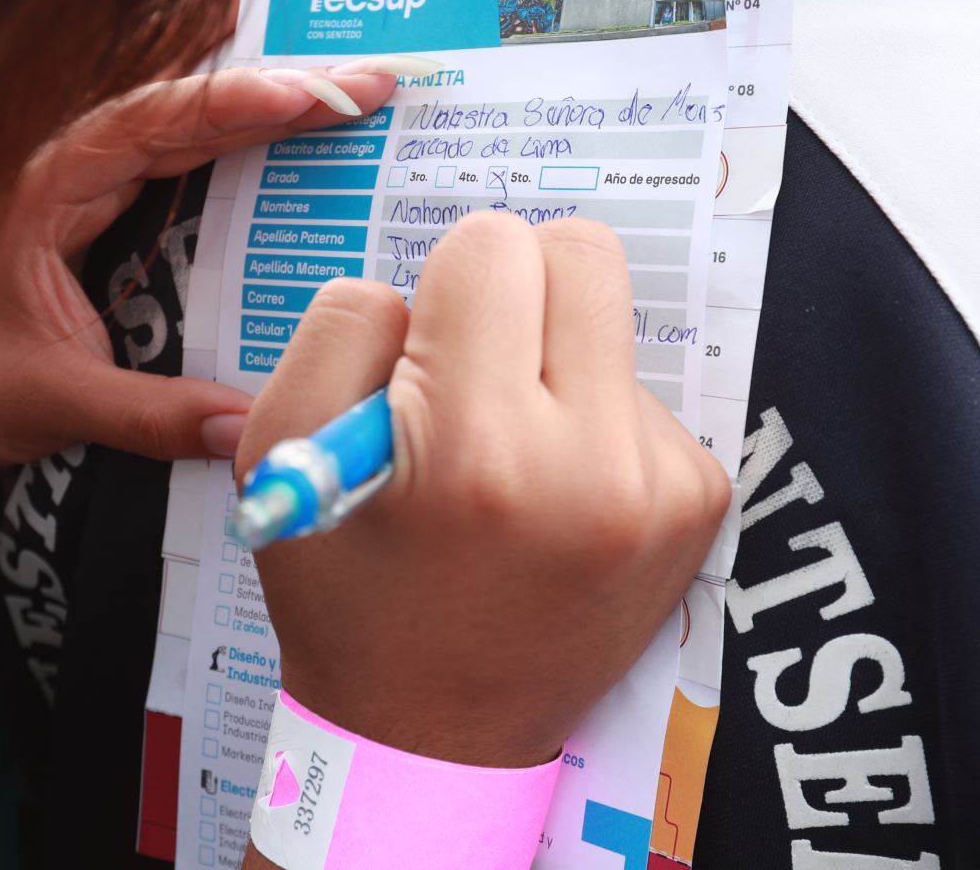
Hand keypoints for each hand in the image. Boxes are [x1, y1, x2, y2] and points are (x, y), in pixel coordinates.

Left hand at [0, 0, 390, 476]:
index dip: (243, 99)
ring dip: (244, 33)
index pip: (157, 119)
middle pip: (168, 63)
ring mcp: (86, 169)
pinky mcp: (103, 194)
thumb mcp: (52, 399)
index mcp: (46, 181)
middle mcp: (68, 155)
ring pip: (175, 82)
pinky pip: (178, 128)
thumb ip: (153, 412)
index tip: (323, 91)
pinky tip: (284, 74)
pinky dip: (231, 94)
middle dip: (250, 9)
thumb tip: (254, 424)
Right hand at [237, 213, 731, 767]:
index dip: (444, 282)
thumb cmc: (349, 595)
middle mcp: (592, 463)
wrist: (431, 738)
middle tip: (475, 370)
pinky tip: (554, 493)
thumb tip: (424, 282)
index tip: (426, 351)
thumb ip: (341, 329)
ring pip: (614, 324)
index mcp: (477, 446)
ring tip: (510, 457)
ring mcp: (661, 488)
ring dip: (559, 362)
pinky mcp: (700, 506)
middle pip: (583, 253)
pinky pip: (647, 396)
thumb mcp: (279, 451)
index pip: (494, 242)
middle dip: (519, 288)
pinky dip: (597, 421)